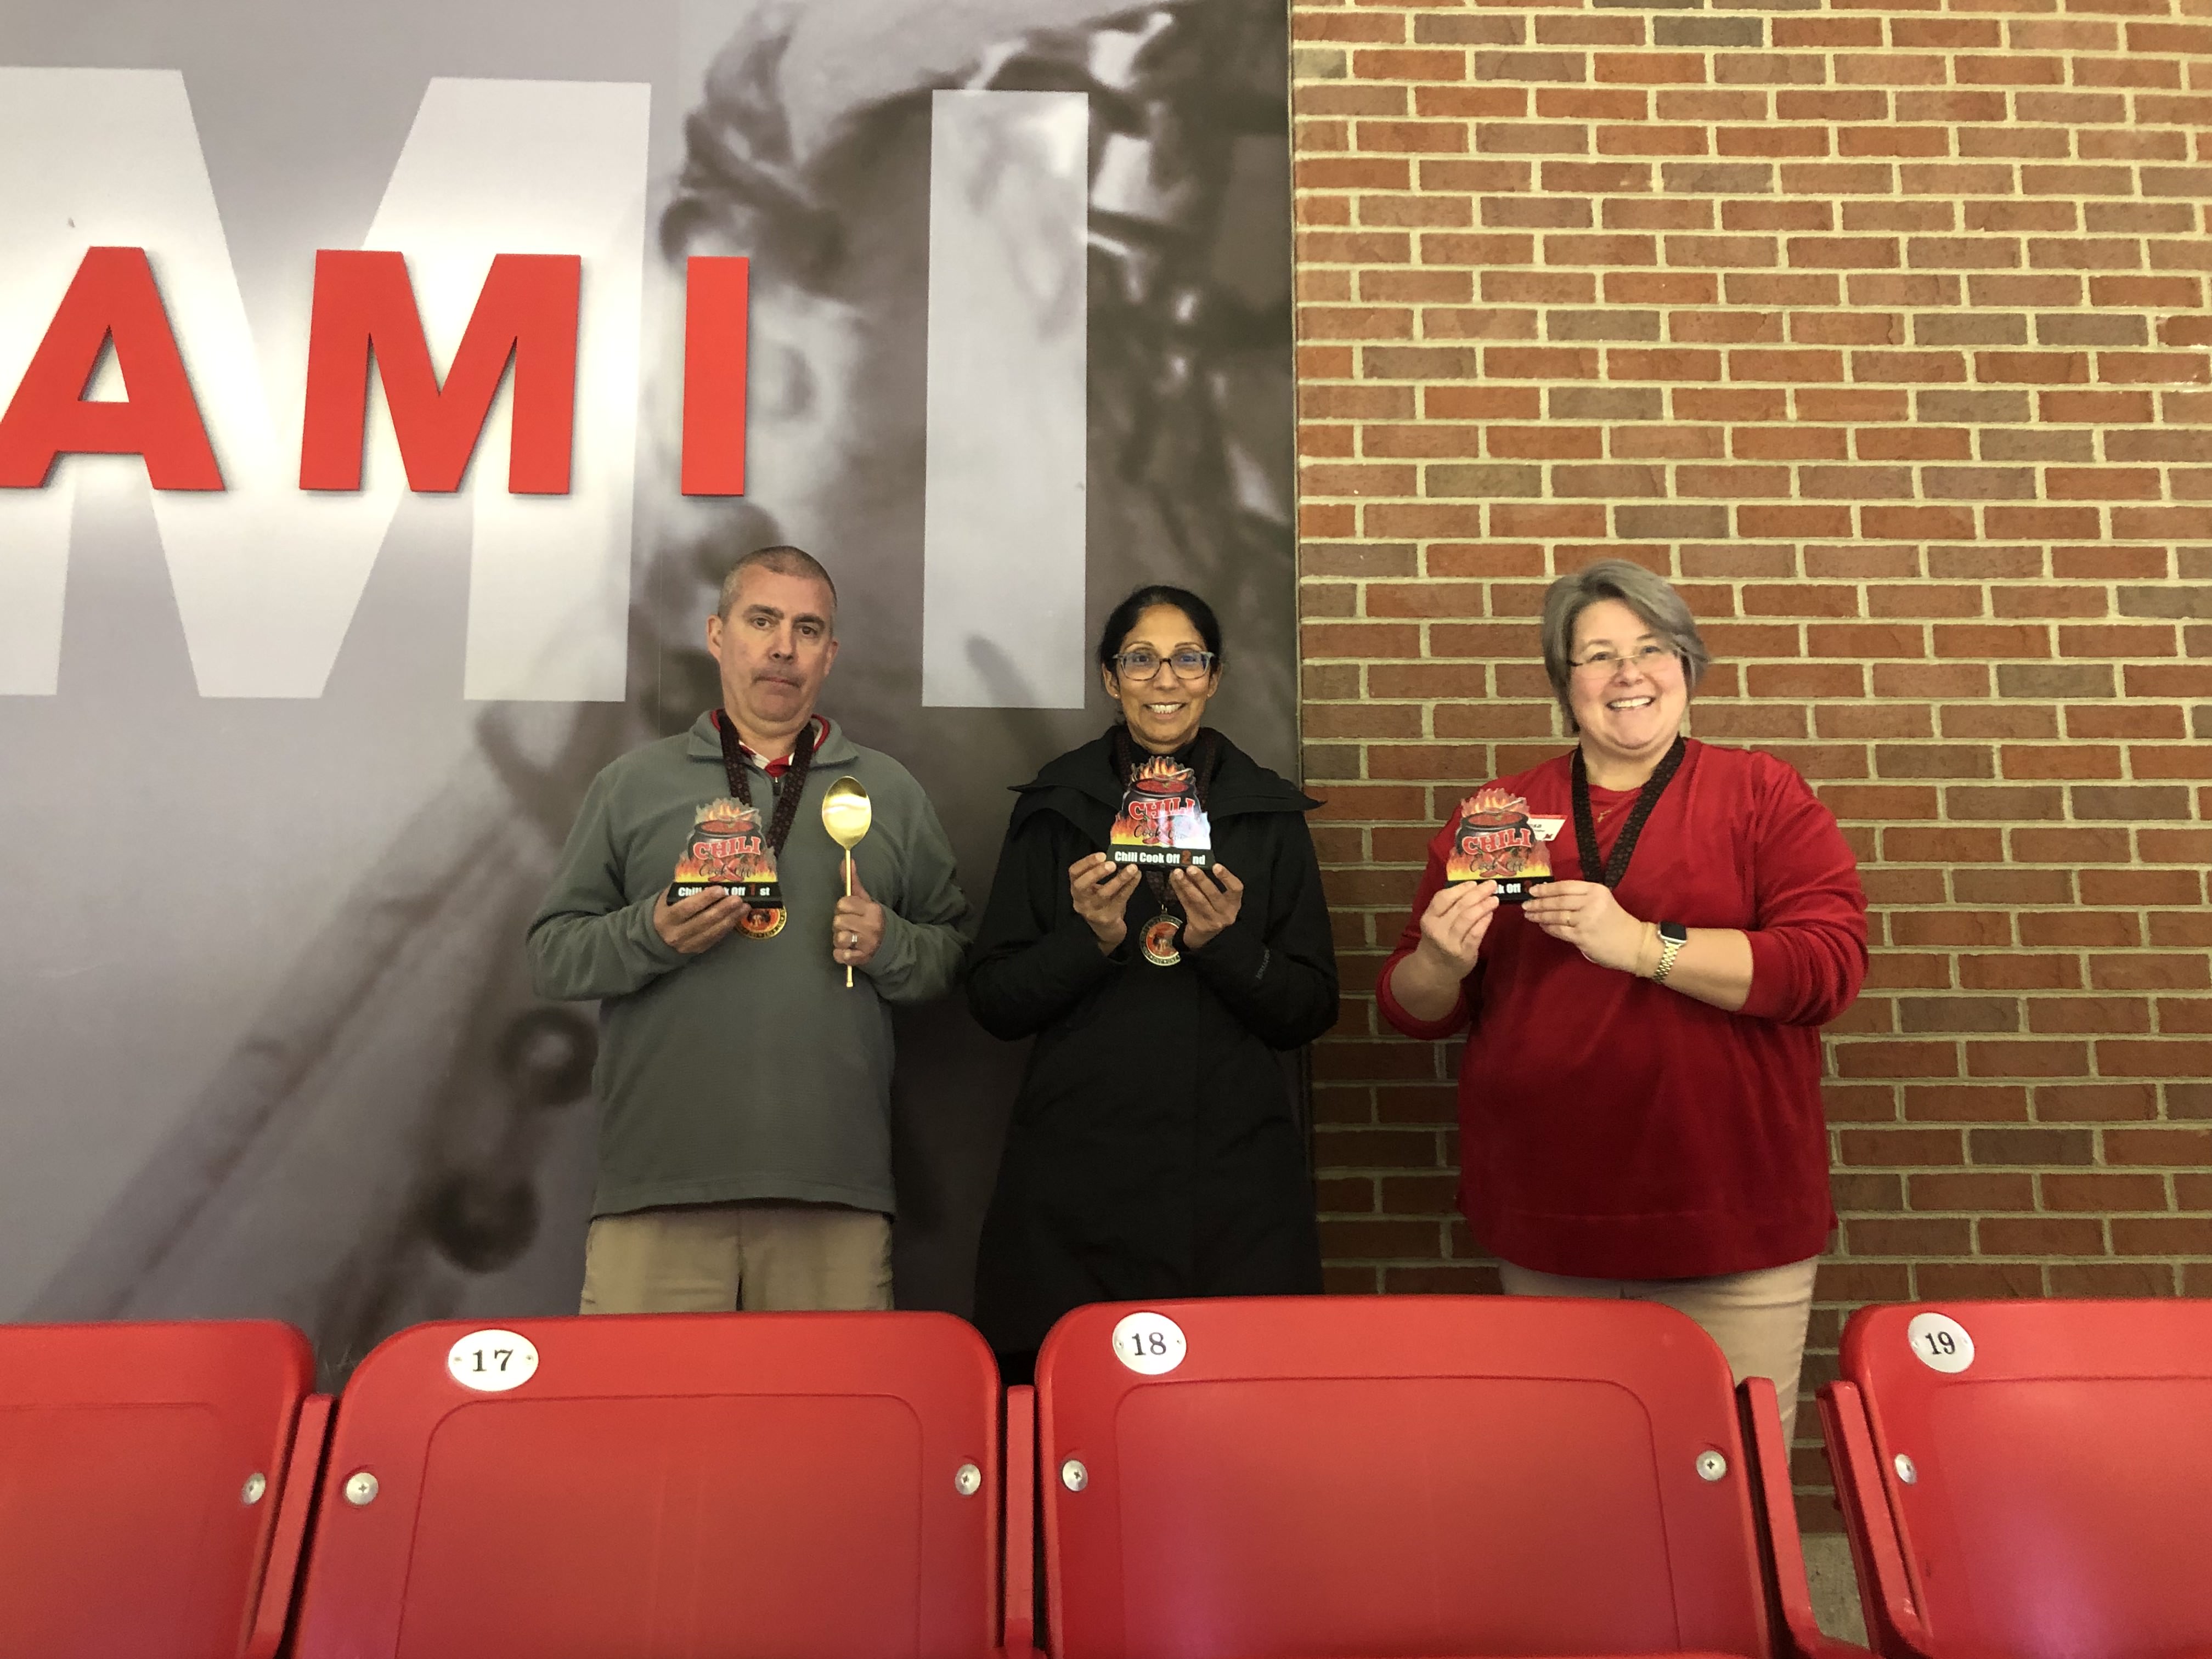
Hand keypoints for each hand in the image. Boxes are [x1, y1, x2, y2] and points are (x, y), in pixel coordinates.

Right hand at [653, 886, 749, 953]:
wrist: (657, 937)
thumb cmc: (666, 910)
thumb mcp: (667, 897)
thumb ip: (683, 887)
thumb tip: (705, 872)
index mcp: (666, 917)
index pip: (687, 908)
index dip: (704, 899)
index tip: (720, 890)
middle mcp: (676, 933)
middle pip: (703, 921)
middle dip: (723, 909)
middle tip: (738, 898)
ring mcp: (687, 944)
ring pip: (712, 932)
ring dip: (730, 919)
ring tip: (744, 907)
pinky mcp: (697, 950)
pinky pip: (715, 939)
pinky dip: (728, 927)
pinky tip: (737, 917)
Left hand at [832, 869, 884, 968]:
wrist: (892, 946)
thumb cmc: (873, 920)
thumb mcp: (866, 900)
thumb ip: (854, 882)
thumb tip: (846, 860)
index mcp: (871, 910)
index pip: (843, 904)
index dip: (842, 907)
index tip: (848, 911)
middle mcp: (870, 926)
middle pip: (838, 921)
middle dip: (840, 923)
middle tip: (848, 926)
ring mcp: (866, 944)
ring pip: (839, 938)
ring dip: (840, 939)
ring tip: (848, 938)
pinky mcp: (861, 959)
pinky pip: (841, 956)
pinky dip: (841, 954)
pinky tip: (848, 950)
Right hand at [1070, 853, 1140, 950]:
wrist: (1107, 930)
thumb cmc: (1102, 903)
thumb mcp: (1096, 889)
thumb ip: (1101, 873)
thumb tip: (1119, 855)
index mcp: (1077, 890)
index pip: (1074, 873)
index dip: (1086, 862)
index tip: (1102, 855)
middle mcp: (1081, 901)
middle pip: (1081, 885)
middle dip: (1096, 872)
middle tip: (1112, 863)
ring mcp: (1093, 911)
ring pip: (1104, 894)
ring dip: (1119, 879)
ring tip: (1131, 868)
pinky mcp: (1107, 918)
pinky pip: (1120, 899)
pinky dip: (1130, 886)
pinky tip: (1137, 877)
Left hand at [1171, 862, 1242, 949]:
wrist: (1206, 934)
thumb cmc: (1214, 910)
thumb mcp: (1220, 899)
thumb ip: (1212, 882)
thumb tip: (1196, 862)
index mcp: (1234, 903)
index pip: (1236, 889)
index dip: (1226, 877)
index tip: (1216, 866)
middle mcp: (1225, 913)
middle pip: (1213, 895)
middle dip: (1201, 880)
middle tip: (1191, 868)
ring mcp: (1212, 920)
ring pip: (1198, 901)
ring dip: (1187, 885)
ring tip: (1178, 873)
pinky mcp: (1198, 924)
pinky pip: (1186, 905)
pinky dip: (1179, 891)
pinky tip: (1174, 881)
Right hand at [1413, 879, 1498, 978]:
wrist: (1434, 971)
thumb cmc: (1437, 941)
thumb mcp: (1435, 923)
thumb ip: (1448, 908)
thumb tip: (1472, 888)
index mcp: (1428, 918)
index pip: (1442, 898)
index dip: (1460, 888)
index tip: (1474, 882)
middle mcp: (1438, 930)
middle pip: (1459, 906)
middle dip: (1478, 893)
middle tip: (1492, 885)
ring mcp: (1451, 943)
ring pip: (1468, 918)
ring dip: (1484, 906)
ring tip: (1495, 899)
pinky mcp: (1464, 954)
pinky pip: (1476, 934)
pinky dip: (1484, 922)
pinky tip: (1491, 914)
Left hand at [1522, 880, 1647, 973]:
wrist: (1634, 944)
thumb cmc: (1616, 923)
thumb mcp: (1602, 901)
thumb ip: (1581, 898)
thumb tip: (1551, 896)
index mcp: (1596, 890)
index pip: (1565, 886)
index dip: (1547, 888)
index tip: (1533, 890)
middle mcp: (1591, 903)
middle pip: (1558, 900)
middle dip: (1539, 903)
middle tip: (1526, 904)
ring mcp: (1586, 920)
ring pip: (1556, 915)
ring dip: (1540, 915)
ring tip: (1529, 915)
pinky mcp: (1582, 936)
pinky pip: (1559, 930)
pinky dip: (1548, 928)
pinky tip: (1542, 926)